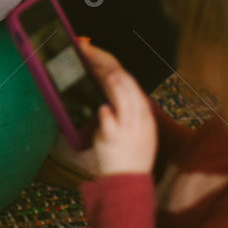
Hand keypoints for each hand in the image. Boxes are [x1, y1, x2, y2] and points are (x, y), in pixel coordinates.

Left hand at [82, 39, 156, 174]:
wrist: (128, 179)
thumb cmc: (127, 150)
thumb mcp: (132, 124)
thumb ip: (122, 104)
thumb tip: (104, 79)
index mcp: (142, 109)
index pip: (127, 77)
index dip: (108, 59)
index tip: (91, 48)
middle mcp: (137, 115)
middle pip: (125, 81)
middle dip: (104, 61)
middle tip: (85, 49)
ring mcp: (128, 126)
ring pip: (123, 98)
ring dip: (112, 81)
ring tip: (97, 65)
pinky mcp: (114, 139)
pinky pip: (110, 122)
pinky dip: (106, 113)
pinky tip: (102, 107)